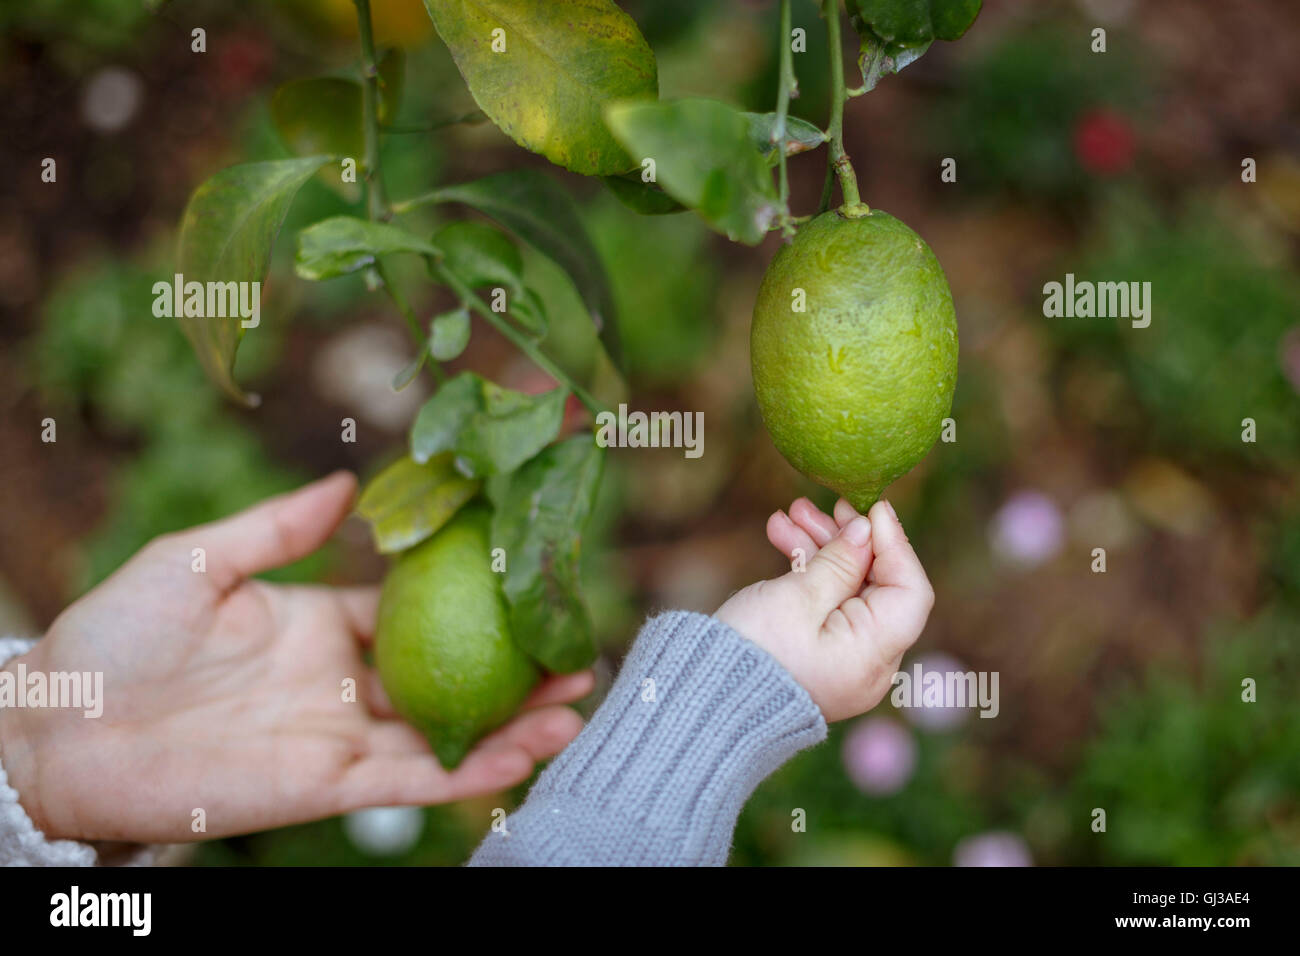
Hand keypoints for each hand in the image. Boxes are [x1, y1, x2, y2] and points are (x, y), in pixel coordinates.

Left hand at [0, 473, 590, 842]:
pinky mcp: (327, 786)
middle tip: (578, 652)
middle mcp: (342, 682)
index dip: (472, 598)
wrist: (59, 729)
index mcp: (320, 623)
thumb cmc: (114, 637)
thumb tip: (347, 482)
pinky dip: (471, 772)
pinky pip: (413, 781)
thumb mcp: (197, 560)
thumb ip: (276, 527)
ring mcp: (339, 736)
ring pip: (446, 733)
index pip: (414, 608)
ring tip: (575, 706)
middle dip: (513, 668)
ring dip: (513, 725)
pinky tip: (522, 754)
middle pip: (449, 672)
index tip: (526, 581)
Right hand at [715, 496, 933, 721]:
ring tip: (787, 516)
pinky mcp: (820, 657)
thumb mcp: (796, 597)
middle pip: (877, 587)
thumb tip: (866, 532)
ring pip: (848, 592)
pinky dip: (809, 576)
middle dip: (849, 541)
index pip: (910, 591)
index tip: (870, 509)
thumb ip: (839, 562)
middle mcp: (869, 664)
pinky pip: (827, 609)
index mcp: (873, 654)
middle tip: (823, 506)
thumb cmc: (752, 652)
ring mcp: (845, 662)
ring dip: (822, 551)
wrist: (706, 701)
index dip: (894, 544)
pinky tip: (782, 540)